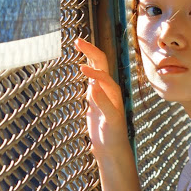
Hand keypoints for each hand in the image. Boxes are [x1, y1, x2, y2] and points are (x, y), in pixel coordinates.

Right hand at [75, 37, 128, 156]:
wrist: (112, 149)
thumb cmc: (113, 136)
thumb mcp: (110, 121)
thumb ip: (103, 103)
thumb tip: (93, 86)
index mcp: (113, 92)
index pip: (103, 74)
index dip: (93, 70)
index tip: (80, 69)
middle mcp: (108, 89)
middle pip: (100, 64)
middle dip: (90, 51)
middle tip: (77, 40)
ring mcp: (100, 93)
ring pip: (95, 68)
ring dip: (88, 56)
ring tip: (78, 44)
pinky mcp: (94, 100)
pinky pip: (90, 79)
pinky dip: (86, 69)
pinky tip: (80, 65)